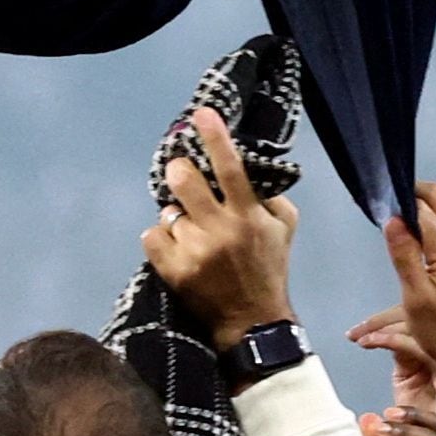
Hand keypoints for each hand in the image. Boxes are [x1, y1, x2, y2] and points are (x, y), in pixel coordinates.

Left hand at [138, 108, 297, 350]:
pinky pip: (151, 235)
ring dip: (177, 217)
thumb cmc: (268, 269)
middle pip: (184, 181)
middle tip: (181, 174)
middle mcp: (221, 230)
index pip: (229, 168)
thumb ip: (269, 197)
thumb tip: (249, 166)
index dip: (215, 137)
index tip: (201, 113)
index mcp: (248, 217)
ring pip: (168, 211)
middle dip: (178, 171)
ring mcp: (195, 252)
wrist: (252, 322)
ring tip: (191, 233)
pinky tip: (176, 249)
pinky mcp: (174, 271)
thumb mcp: (283, 230)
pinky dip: (160, 238)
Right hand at [347, 182, 435, 435]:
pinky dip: (427, 223)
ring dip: (419, 208)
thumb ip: (404, 254)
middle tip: (387, 201)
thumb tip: (393, 218)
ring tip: (394, 222)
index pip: (422, 207)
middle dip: (412, 192)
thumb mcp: (415, 296)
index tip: (377, 203)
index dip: (399, 200)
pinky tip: (411, 240)